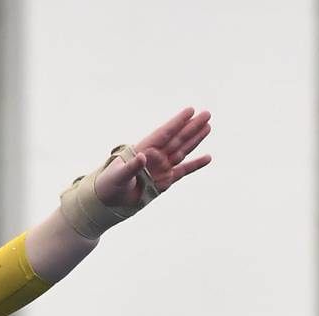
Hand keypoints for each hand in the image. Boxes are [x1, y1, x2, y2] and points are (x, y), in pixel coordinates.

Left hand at [94, 105, 211, 208]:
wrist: (109, 201)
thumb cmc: (110, 184)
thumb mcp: (118, 176)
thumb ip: (131, 167)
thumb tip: (142, 158)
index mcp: (144, 149)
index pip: (164, 133)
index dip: (177, 122)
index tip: (190, 110)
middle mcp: (156, 156)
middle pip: (177, 138)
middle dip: (192, 127)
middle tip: (206, 114)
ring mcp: (162, 167)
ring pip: (183, 150)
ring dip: (195, 139)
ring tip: (208, 126)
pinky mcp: (165, 180)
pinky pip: (183, 171)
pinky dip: (195, 165)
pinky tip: (207, 157)